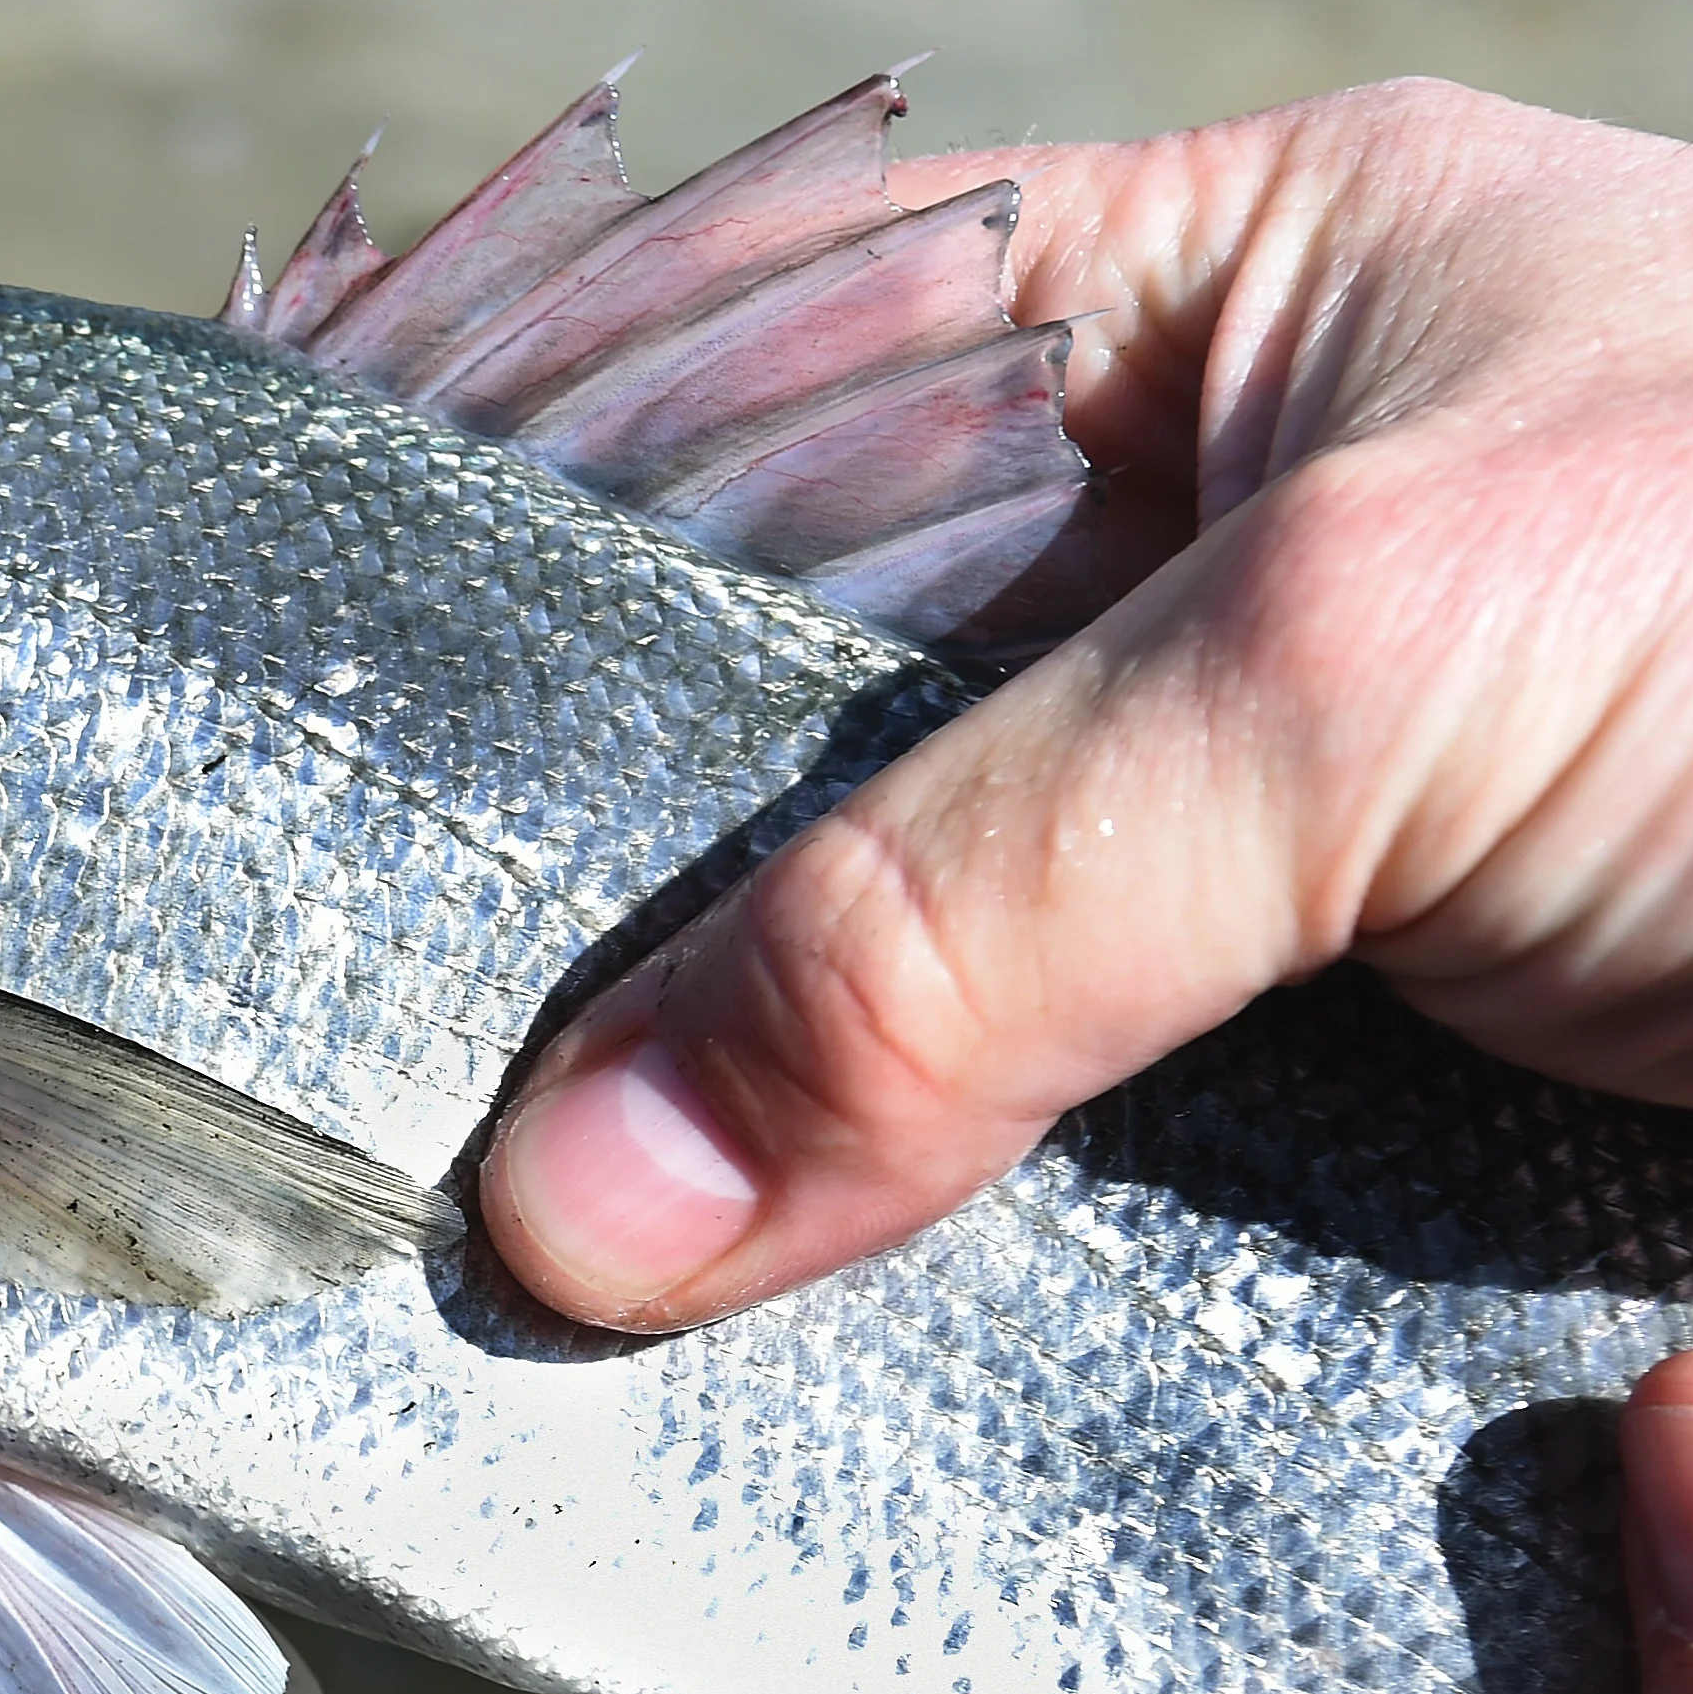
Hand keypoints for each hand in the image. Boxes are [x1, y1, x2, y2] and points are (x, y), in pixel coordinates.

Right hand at [479, 80, 1692, 1332]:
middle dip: (638, 921)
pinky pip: (1077, 1218)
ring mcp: (1281, 876)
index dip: (534, 520)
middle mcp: (1219, 594)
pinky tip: (799, 1368)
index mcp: (1218, 324)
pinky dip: (960, 1305)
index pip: (760, 376)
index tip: (322, 704)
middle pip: (806, 747)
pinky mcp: (1356, 1123)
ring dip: (785, 1157)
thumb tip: (586, 1184)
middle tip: (410, 1083)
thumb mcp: (1370, 658)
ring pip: (923, 1013)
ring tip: (547, 1275)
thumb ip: (962, 898)